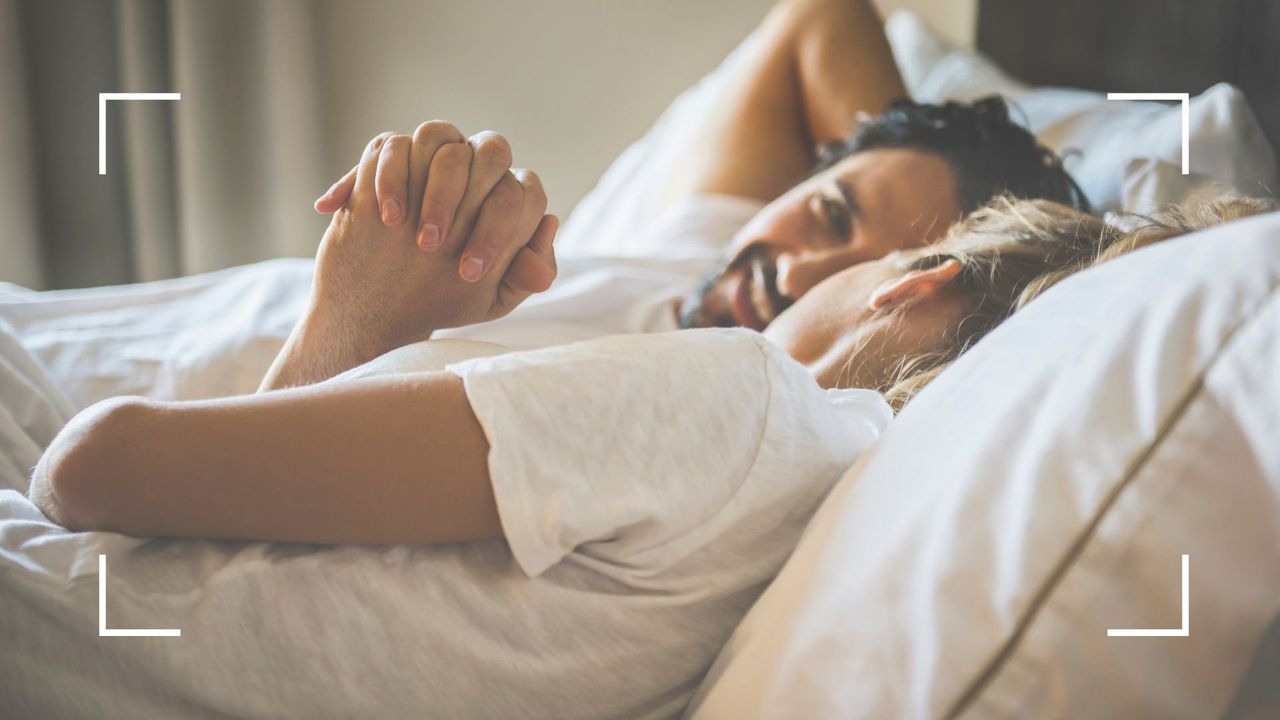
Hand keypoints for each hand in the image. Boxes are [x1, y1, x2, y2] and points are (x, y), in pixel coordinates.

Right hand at [314, 121, 554, 292]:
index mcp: (507, 201)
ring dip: (431, 186)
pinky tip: (387, 217)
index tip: (469, 272)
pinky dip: (390, 177)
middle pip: (493, 151)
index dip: (501, 228)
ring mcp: (433, 157)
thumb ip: (525, 274)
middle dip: (468, 200)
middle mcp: (476, 170)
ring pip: (443, 136)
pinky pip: (395, 144)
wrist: (382, 301)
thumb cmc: (445, 298)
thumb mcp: (488, 300)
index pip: (525, 191)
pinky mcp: (389, 155)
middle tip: (435, 248)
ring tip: (407, 233)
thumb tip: (550, 223)